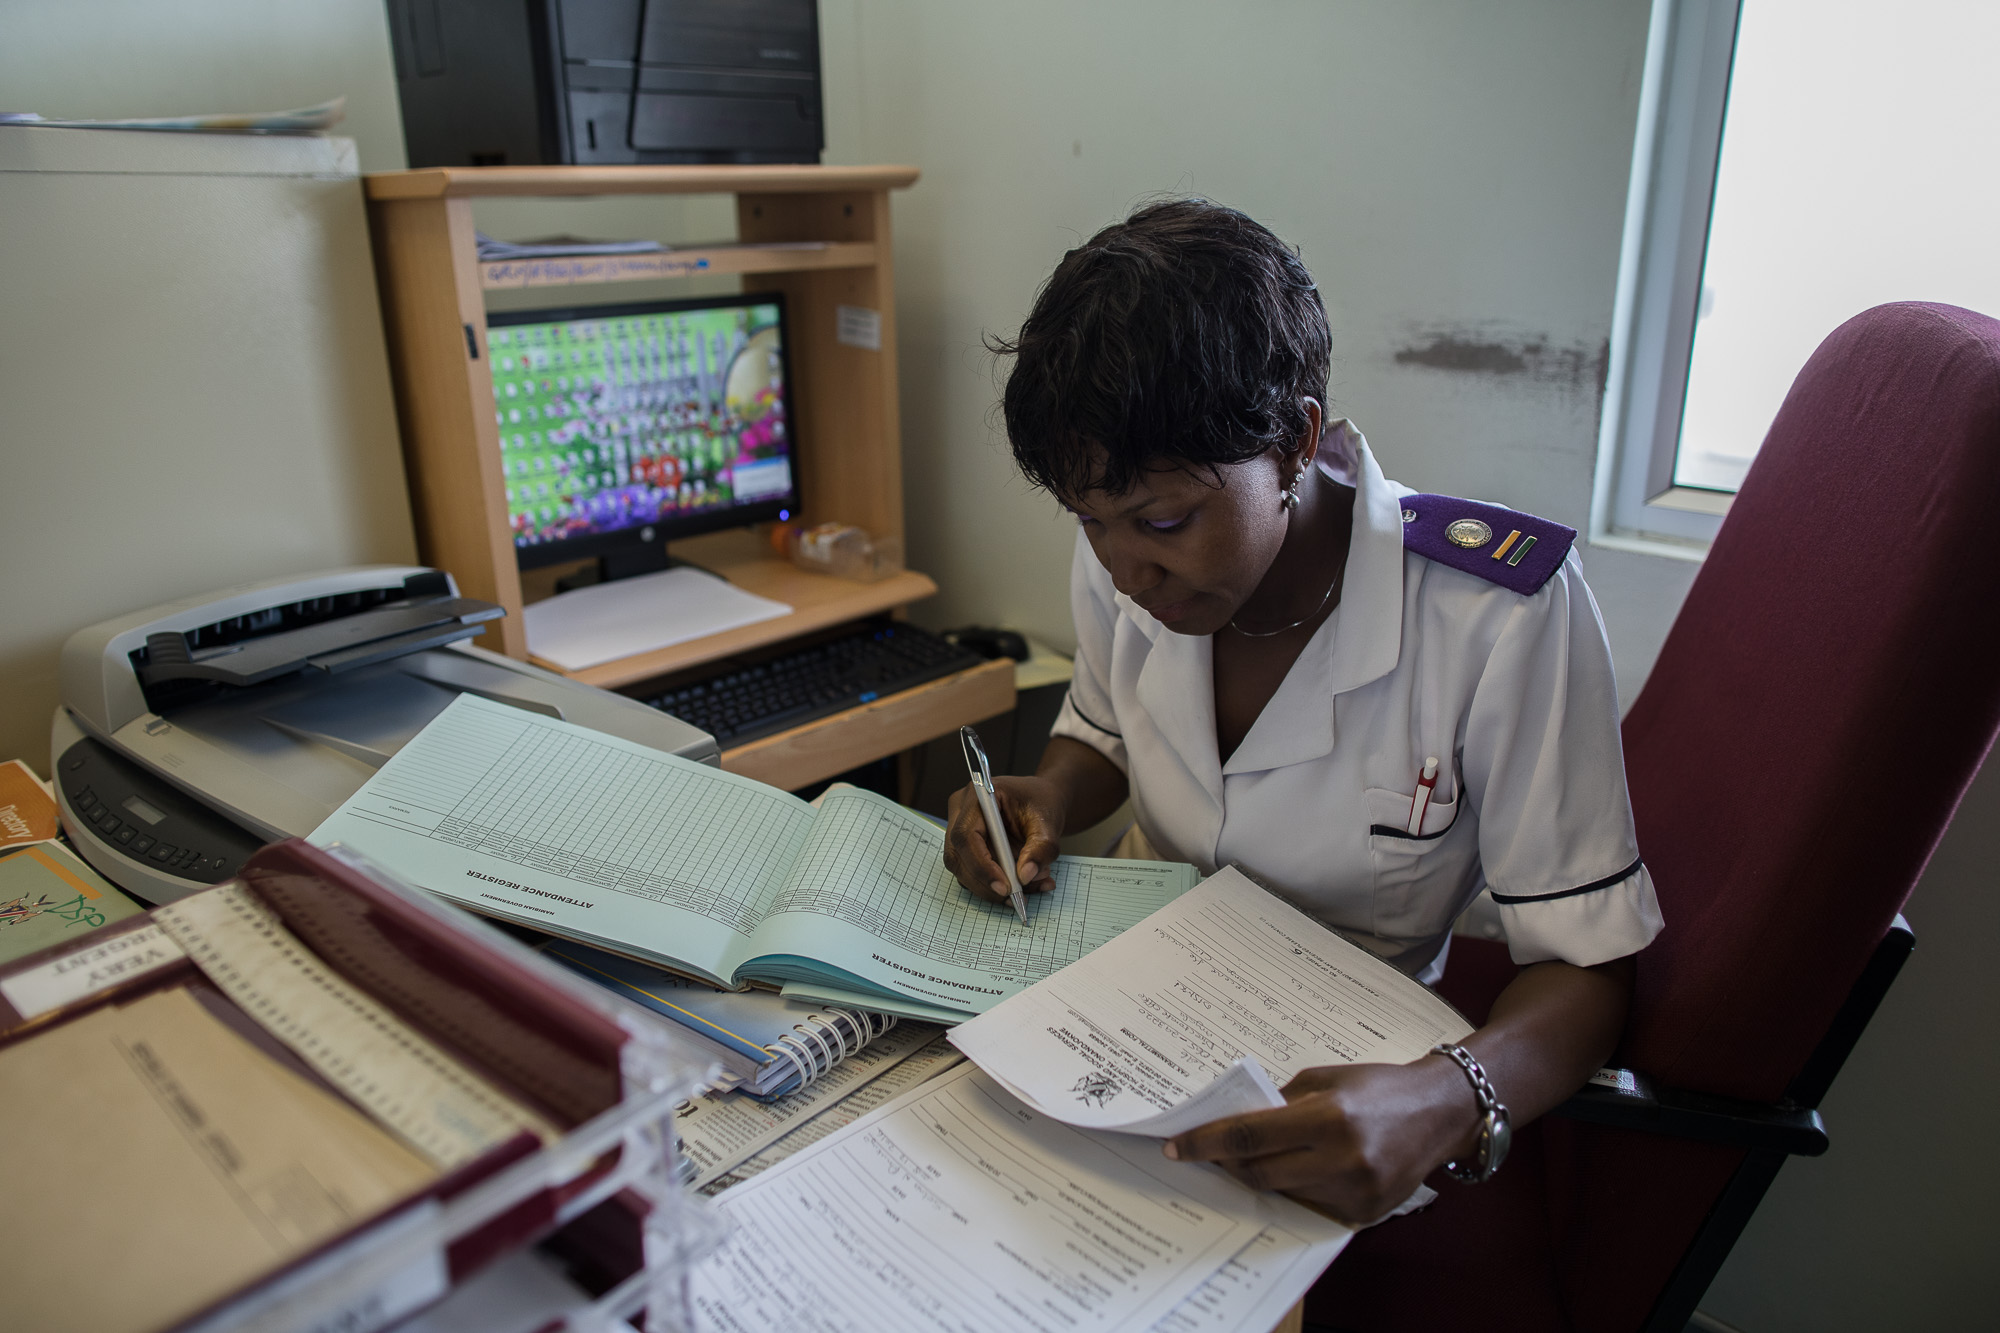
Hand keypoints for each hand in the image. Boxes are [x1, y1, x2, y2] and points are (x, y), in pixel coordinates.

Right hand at [943, 775, 1065, 903]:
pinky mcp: (966, 848)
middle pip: (958, 856)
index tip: (1005, 887)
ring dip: (993, 888)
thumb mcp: (1048, 823)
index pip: (966, 835)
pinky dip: (997, 885)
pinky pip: (973, 874)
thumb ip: (1041, 848)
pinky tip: (1025, 885)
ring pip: (964, 870)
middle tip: (1017, 897)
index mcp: (978, 796)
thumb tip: (1025, 876)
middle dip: (986, 882)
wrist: (1042, 802)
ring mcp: (959, 830)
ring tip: (1030, 887)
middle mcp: (961, 812)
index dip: (981, 865)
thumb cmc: (1042, 803)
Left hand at [1162, 1058, 1478, 1225]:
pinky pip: (1310, 1205)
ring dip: (1263, 1175)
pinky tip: (1298, 1169)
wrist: (1441, 1112)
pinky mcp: (1363, 1213)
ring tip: (1260, 1154)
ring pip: (1282, 1192)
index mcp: (1329, 1118)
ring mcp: (1355, 1192)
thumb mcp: (1325, 1080)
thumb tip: (1234, 1121)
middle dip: (1228, 1161)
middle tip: (1209, 1151)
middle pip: (1259, 1172)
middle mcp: (1342, 1160)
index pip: (1250, 1136)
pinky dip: (1295, 1188)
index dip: (1208, 1143)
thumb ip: (1280, 1103)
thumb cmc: (1379, 1087)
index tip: (1178, 1147)